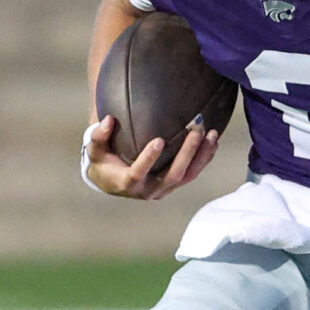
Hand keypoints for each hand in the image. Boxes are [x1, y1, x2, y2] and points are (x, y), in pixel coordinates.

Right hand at [82, 115, 218, 200]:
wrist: (113, 182)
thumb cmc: (103, 162)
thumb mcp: (96, 151)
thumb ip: (98, 136)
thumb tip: (107, 119)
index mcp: (128, 183)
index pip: (139, 172)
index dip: (149, 158)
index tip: (159, 140)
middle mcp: (149, 190)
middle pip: (173, 175)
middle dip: (187, 154)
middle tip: (196, 132)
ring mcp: (164, 189)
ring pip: (187, 176)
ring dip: (201, 156)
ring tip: (212, 134)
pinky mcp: (174, 185)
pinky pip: (193, 173)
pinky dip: (204, 158)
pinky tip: (214, 142)